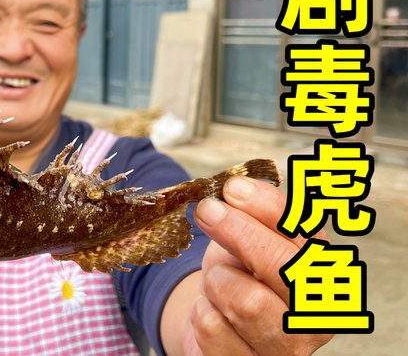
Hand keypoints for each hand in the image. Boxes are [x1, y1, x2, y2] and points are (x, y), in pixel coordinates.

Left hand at [186, 176, 332, 355]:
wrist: (218, 326)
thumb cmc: (239, 276)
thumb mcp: (248, 240)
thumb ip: (252, 214)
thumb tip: (236, 189)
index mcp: (327, 275)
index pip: (306, 234)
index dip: (267, 207)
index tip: (233, 188)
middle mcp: (317, 316)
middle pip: (280, 267)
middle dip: (237, 232)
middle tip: (207, 210)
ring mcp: (286, 349)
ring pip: (244, 300)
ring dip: (217, 280)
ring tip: (217, 281)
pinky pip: (213, 327)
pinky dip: (201, 312)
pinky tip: (211, 312)